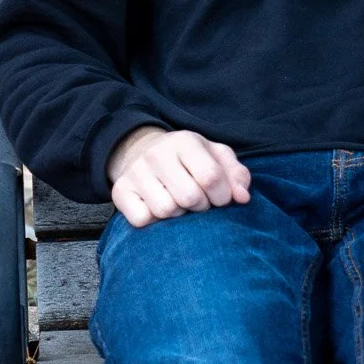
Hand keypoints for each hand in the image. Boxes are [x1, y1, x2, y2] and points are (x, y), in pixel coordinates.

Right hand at [107, 126, 251, 228]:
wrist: (143, 152)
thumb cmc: (190, 160)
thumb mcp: (216, 157)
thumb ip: (236, 175)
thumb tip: (243, 197)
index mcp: (185, 142)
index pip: (211, 177)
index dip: (222, 196)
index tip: (221, 199)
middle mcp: (157, 154)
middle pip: (189, 197)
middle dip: (201, 206)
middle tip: (199, 201)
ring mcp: (136, 172)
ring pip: (166, 210)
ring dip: (178, 214)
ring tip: (178, 203)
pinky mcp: (120, 191)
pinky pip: (142, 219)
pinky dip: (154, 221)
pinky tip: (158, 208)